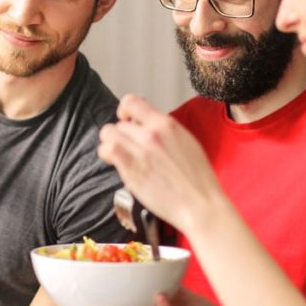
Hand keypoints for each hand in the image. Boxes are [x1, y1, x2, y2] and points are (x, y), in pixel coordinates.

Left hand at [98, 94, 227, 233]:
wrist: (199, 204)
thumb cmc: (197, 179)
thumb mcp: (187, 141)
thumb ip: (165, 130)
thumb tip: (149, 125)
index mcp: (166, 124)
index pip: (132, 102)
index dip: (125, 111)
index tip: (126, 120)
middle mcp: (152, 134)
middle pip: (120, 123)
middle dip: (122, 135)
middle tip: (129, 148)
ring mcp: (140, 150)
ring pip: (108, 133)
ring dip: (110, 142)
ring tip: (119, 154)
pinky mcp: (131, 168)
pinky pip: (107, 149)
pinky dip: (106, 153)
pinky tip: (115, 161)